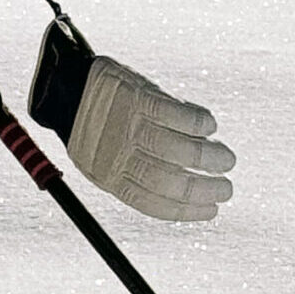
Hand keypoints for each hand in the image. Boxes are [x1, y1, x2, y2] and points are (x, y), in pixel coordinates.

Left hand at [62, 50, 235, 222]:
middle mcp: (116, 152)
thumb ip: (139, 175)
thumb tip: (191, 195)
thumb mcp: (106, 158)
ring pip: (175, 148)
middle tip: (227, 188)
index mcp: (107, 176)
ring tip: (226, 159)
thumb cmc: (96, 126)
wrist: (67, 83)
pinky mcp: (136, 96)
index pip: (152, 202)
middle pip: (167, 180)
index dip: (186, 210)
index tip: (213, 210)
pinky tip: (210, 127)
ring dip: (208, 158)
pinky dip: (198, 123)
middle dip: (202, 189)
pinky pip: (175, 114)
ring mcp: (127, 123)